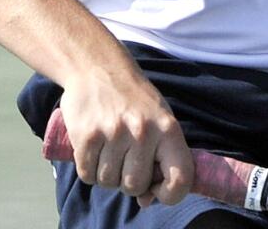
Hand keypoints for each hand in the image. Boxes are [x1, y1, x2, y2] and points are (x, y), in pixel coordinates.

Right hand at [59, 54, 193, 206]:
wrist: (98, 67)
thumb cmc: (133, 100)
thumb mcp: (157, 120)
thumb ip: (159, 159)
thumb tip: (147, 200)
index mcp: (168, 129)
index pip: (180, 178)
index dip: (170, 194)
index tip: (157, 189)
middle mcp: (143, 132)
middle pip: (134, 186)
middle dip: (128, 180)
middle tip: (125, 159)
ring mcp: (114, 134)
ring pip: (109, 182)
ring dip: (106, 174)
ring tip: (108, 149)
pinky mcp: (88, 136)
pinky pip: (87, 175)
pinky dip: (88, 169)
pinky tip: (93, 149)